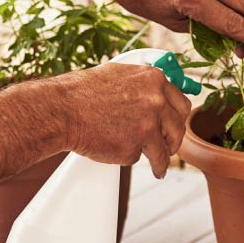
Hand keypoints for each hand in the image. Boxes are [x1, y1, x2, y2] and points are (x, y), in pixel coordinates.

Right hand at [56, 63, 191, 177]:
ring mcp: (147, 127)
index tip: (174, 125)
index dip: (177, 117)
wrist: (62, 110)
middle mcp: (156, 102)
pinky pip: (137, 157)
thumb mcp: (118, 74)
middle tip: (167, 147)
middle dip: (173, 140)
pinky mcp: (133, 148)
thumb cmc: (82, 92)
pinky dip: (128, 157)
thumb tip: (155, 91)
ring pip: (162, 149)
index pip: (181, 103)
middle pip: (177, 128)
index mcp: (154, 80)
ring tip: (158, 167)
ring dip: (161, 160)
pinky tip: (119, 155)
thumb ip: (141, 84)